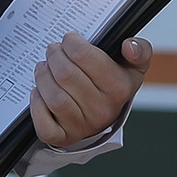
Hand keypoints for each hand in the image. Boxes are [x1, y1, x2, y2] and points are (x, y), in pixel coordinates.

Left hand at [31, 34, 151, 148]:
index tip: (69, 39)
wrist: (106, 114)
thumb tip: (128, 46)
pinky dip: (37, 105)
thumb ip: (139, 50)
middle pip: (65, 74)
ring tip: (44, 66)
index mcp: (119, 88)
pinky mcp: (64, 137)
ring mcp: (83, 126)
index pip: (84, 56)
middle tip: (53, 50)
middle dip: (54, 55)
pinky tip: (39, 91)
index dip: (71, 42)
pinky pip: (44, 124)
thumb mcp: (133, 66)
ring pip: (53, 97)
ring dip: (43, 76)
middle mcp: (102, 110)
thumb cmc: (115, 84)